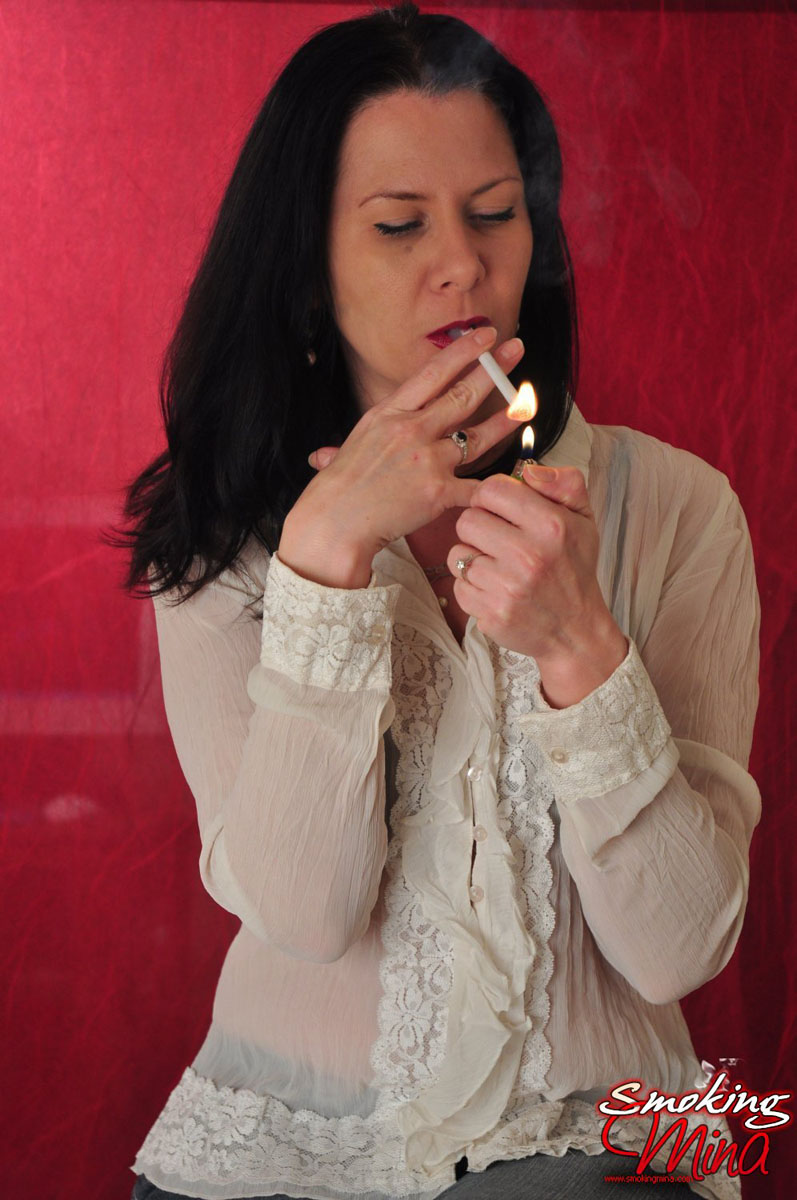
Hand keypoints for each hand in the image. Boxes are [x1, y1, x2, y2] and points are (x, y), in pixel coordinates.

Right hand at [278, 327, 524, 587]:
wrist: (334, 523)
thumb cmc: (339, 488)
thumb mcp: (353, 444)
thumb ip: (373, 434)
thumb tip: (354, 438)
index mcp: (390, 413)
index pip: (434, 373)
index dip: (464, 351)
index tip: (485, 337)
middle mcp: (411, 430)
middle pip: (463, 395)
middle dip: (495, 370)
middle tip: (516, 349)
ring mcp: (428, 460)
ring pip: (478, 437)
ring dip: (504, 421)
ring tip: (525, 406)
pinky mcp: (439, 493)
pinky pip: (477, 487)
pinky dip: (495, 486)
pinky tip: (514, 478)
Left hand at [448, 463, 627, 707]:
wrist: (576, 631)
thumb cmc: (575, 570)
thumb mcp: (583, 519)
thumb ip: (564, 483)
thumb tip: (529, 470)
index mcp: (550, 526)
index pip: (492, 489)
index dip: (489, 496)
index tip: (498, 509)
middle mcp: (528, 555)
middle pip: (466, 520)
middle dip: (477, 526)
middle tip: (496, 539)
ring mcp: (507, 587)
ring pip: (457, 554)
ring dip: (472, 558)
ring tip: (497, 566)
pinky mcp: (491, 613)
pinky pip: (458, 585)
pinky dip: (471, 587)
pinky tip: (494, 589)